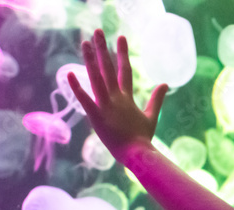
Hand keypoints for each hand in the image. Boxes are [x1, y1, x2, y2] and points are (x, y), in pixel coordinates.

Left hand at [68, 29, 168, 163]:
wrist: (137, 154)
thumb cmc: (142, 139)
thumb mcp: (151, 117)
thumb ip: (156, 100)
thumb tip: (165, 84)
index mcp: (127, 98)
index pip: (124, 71)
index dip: (122, 53)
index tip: (119, 38)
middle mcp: (116, 98)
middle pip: (109, 69)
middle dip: (103, 49)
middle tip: (98, 31)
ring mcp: (106, 106)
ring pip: (97, 78)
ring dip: (90, 60)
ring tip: (85, 42)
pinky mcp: (97, 116)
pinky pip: (85, 99)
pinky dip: (77, 87)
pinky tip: (69, 73)